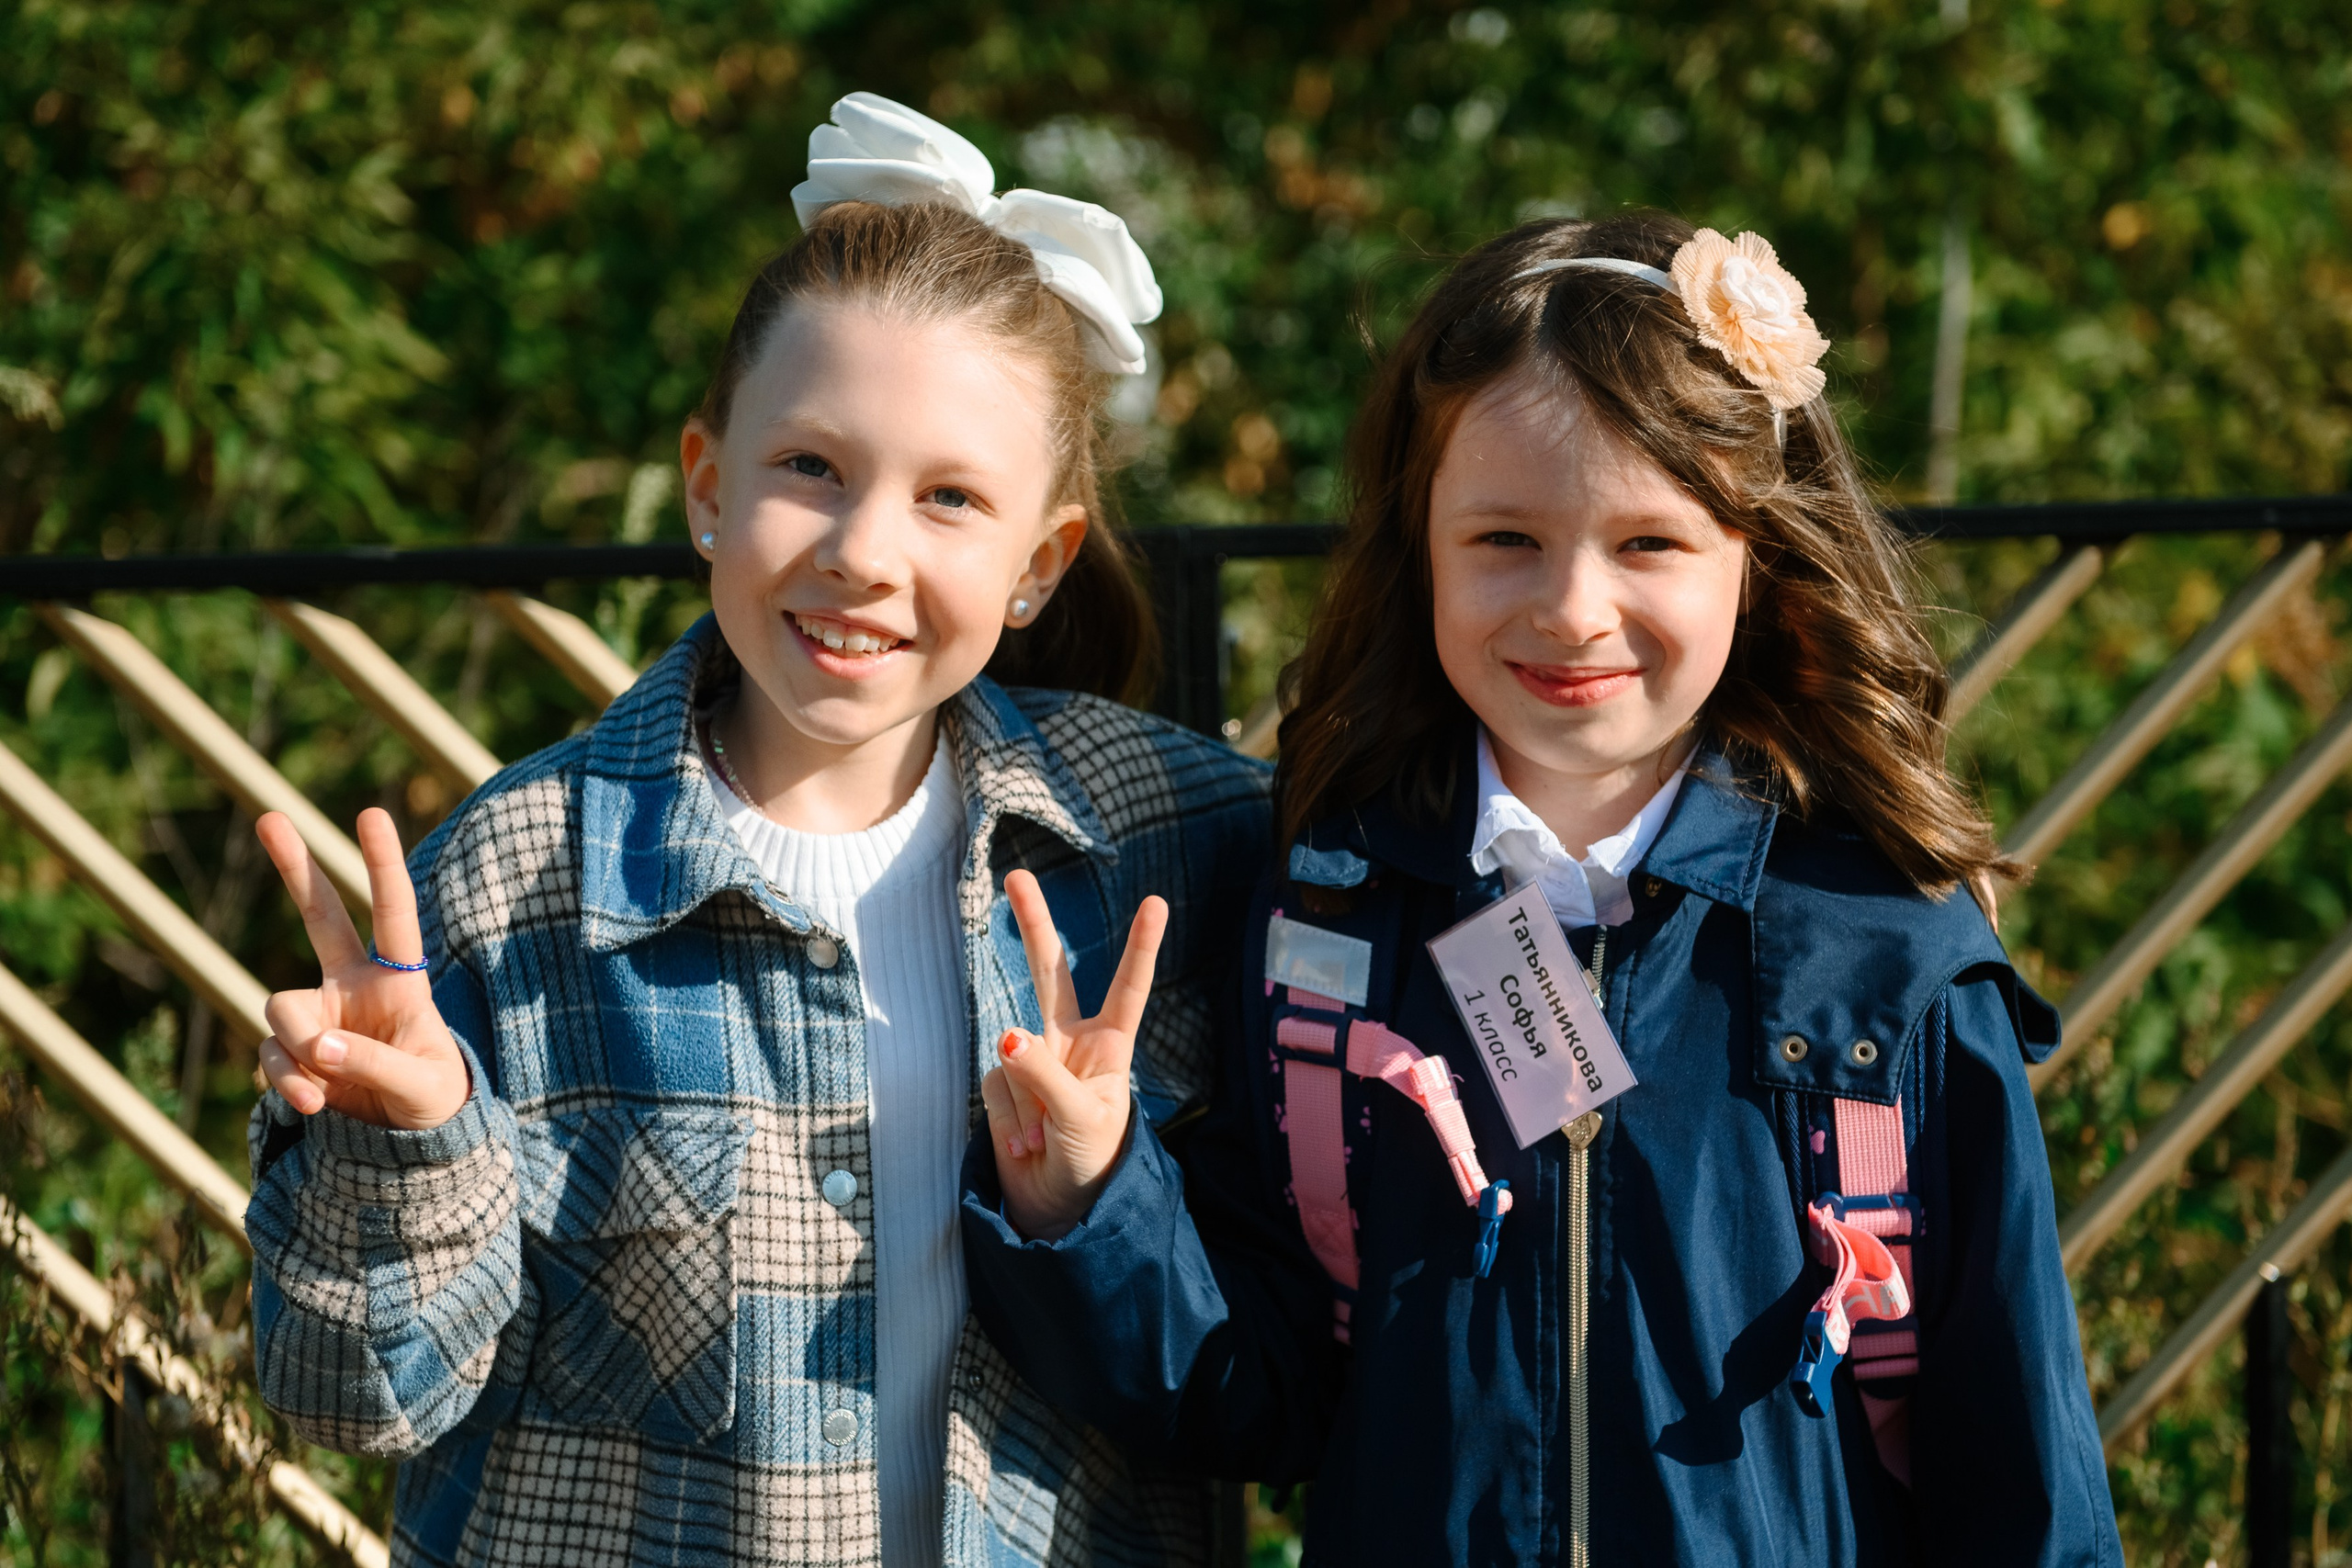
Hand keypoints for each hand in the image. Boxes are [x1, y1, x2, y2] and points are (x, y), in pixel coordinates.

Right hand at [254, 808, 470, 1129]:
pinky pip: (272, 1056)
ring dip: (296, 1051)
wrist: (410, 1143)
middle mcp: (353, 986)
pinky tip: (311, 1105)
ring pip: (281, 1008)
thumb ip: (376, 1065)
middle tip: (270, 815)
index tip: (370, 814)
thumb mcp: (423, 1089)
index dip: (382, 866)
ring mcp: (319, 1015)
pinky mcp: (293, 1051)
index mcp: (399, 982)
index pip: (394, 914)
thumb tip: (320, 1049)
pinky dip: (285, 1083)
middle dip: (295, 868)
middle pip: (321, 917)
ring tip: (321, 1091)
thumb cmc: (432, 1100)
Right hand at [980, 869, 1166, 1240]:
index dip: (1141, 947)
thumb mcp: (1081, 1123)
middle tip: (1016, 877)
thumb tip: (1005, 1035)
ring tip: (1045, 1143)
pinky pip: (995, 1087)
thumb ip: (1045, 1077)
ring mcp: (1031, 1061)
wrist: (1058, 1210)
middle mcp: (1070, 1044)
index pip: (1127, 990)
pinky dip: (1008, 1122)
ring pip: (1012, 1053)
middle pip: (1049, 974)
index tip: (1156, 902)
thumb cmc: (1091, 1165)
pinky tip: (1024, 1146)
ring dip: (1026, 1106)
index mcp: (1109, 1048)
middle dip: (1033, 925)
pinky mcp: (1001, 1084)